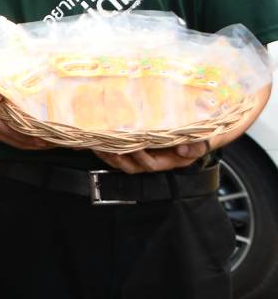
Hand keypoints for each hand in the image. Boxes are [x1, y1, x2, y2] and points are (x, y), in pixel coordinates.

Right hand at [0, 74, 49, 149]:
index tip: (50, 135)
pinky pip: (12, 142)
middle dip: (39, 143)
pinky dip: (27, 142)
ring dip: (35, 145)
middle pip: (19, 142)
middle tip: (60, 141)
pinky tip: (39, 140)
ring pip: (17, 144)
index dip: (33, 135)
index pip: (14, 132)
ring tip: (55, 143)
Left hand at [95, 139, 212, 173]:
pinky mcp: (136, 146)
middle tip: (107, 148)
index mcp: (168, 161)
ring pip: (122, 160)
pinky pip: (119, 151)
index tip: (133, 148)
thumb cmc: (198, 138)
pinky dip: (107, 147)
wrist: (199, 133)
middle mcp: (153, 160)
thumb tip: (184, 149)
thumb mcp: (202, 142)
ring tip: (97, 145)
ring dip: (108, 154)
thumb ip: (197, 147)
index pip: (151, 164)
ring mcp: (143, 154)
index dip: (141, 158)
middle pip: (132, 166)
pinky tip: (97, 140)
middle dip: (118, 158)